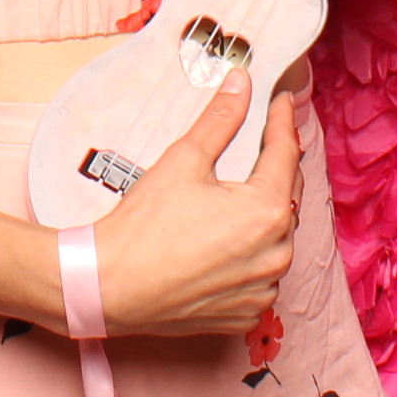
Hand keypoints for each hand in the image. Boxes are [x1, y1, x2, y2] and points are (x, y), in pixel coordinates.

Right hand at [88, 73, 297, 337]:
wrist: (110, 287)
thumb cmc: (145, 225)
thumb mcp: (184, 159)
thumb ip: (221, 118)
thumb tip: (240, 82)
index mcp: (267, 211)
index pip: (285, 153)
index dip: (282, 121)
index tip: (280, 101)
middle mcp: (277, 254)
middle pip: (287, 195)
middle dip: (276, 165)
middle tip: (263, 139)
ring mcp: (263, 289)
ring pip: (278, 237)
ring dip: (266, 213)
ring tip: (242, 193)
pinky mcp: (246, 314)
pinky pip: (262, 273)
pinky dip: (253, 253)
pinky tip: (228, 239)